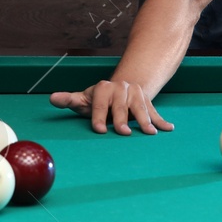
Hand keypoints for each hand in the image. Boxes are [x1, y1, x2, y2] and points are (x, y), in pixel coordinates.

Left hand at [50, 80, 173, 134]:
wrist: (122, 87)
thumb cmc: (100, 99)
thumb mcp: (84, 99)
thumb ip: (69, 100)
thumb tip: (52, 99)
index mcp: (104, 89)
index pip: (100, 103)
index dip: (99, 116)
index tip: (99, 130)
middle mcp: (121, 89)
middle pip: (121, 106)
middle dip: (122, 119)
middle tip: (123, 133)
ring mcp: (136, 94)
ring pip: (141, 108)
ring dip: (145, 121)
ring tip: (149, 133)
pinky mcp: (148, 101)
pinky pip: (155, 112)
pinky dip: (162, 121)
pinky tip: (169, 129)